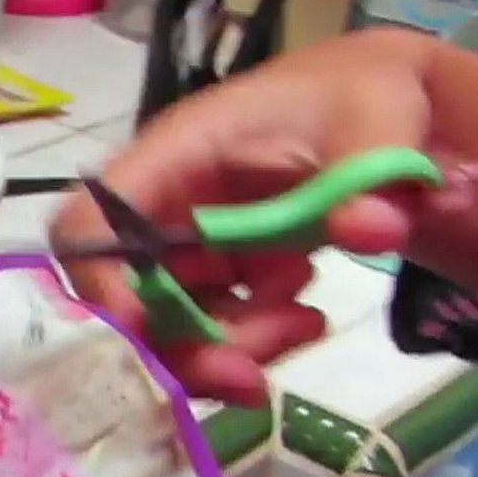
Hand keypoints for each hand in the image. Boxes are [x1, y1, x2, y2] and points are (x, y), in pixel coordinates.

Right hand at [52, 30, 439, 406]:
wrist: (386, 108)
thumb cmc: (362, 97)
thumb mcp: (377, 122)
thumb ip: (369, 177)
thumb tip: (368, 232)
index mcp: (177, 153)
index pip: (91, 223)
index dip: (99, 286)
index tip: (147, 337)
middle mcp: (162, 203)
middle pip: (126, 294)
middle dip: (180, 347)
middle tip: (248, 378)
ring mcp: (185, 241)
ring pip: (169, 323)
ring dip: (229, 349)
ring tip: (306, 325)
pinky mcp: (214, 269)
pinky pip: (209, 326)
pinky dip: (253, 341)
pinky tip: (305, 318)